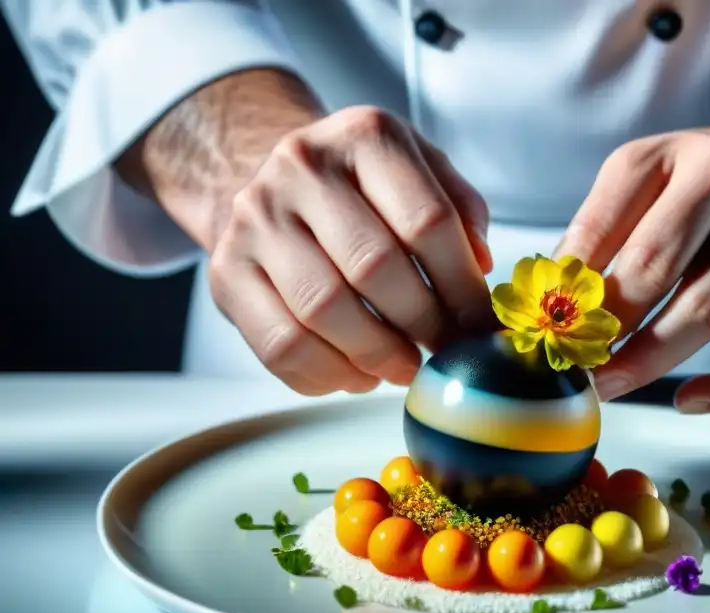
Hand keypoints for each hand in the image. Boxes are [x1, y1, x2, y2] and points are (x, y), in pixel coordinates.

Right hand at [209, 105, 492, 394]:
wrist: (269, 184)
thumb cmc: (361, 189)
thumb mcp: (418, 171)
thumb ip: (459, 210)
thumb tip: (479, 267)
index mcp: (365, 137)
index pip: (427, 220)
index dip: (462, 287)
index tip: (480, 327)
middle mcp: (301, 167)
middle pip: (374, 266)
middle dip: (422, 324)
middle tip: (445, 352)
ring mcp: (254, 219)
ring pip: (322, 310)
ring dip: (377, 355)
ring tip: (405, 367)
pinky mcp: (226, 273)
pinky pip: (280, 345)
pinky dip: (329, 375)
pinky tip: (358, 374)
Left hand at [558, 128, 709, 412]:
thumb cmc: (700, 182)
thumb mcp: (643, 177)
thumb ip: (598, 231)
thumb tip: (548, 305)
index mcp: (667, 154)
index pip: (601, 225)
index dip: (566, 287)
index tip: (541, 329)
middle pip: (653, 269)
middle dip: (603, 328)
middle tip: (570, 368)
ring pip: (706, 310)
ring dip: (649, 361)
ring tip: (608, 386)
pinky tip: (688, 401)